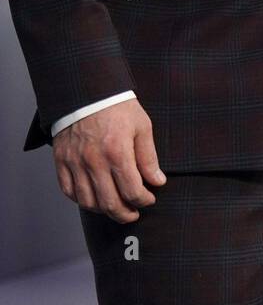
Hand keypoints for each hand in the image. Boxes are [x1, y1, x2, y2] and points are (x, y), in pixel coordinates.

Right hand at [53, 98, 166, 222]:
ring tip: (116, 207)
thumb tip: (157, 181)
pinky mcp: (62, 161)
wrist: (87, 90)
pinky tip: (94, 198)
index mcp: (117, 151)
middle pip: (110, 203)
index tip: (149, 199)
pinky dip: (81, 200)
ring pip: (88, 202)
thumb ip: (149, 157)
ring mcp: (75, 162)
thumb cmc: (117, 106)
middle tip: (134, 213)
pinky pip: (69, 191)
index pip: (132, 191)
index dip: (144, 200)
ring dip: (104, 210)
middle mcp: (94, 161)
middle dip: (126, 214)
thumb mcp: (142, 126)